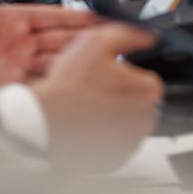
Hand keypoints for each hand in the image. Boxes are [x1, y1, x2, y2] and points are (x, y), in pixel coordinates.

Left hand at [0, 2, 95, 85]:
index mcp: (6, 22)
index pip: (48, 17)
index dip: (70, 16)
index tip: (92, 15)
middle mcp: (14, 45)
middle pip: (57, 39)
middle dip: (82, 38)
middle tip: (106, 36)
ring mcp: (15, 67)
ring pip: (54, 61)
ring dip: (75, 60)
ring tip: (99, 57)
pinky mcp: (12, 88)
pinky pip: (42, 84)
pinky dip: (58, 82)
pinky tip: (76, 79)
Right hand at [29, 24, 163, 170]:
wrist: (44, 121)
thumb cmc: (69, 87)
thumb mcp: (96, 42)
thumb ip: (127, 35)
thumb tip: (145, 35)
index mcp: (148, 90)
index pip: (144, 77)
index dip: (122, 72)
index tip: (105, 74)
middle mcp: (146, 119)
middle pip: (136, 100)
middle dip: (118, 94)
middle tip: (92, 89)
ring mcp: (131, 141)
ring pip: (124, 122)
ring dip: (110, 114)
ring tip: (85, 106)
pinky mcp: (115, 158)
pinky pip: (112, 142)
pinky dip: (101, 135)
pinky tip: (84, 123)